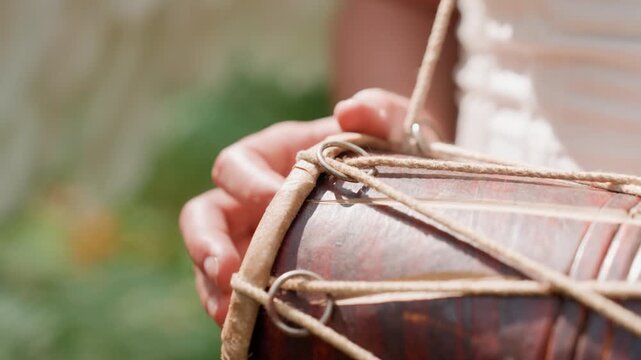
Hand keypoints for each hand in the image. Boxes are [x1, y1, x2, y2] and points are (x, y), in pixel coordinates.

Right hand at [179, 89, 438, 325]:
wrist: (405, 199)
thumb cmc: (392, 158)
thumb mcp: (396, 132)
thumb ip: (381, 112)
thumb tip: (349, 109)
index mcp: (272, 158)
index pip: (235, 165)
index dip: (247, 183)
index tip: (275, 198)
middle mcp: (252, 200)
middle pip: (205, 215)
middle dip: (208, 241)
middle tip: (227, 268)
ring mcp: (254, 240)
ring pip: (210, 261)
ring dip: (214, 286)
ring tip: (230, 310)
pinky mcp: (265, 274)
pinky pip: (237, 294)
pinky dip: (238, 310)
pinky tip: (254, 327)